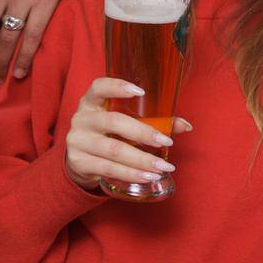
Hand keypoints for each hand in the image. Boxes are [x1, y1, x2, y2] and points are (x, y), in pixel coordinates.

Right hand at [63, 77, 191, 190]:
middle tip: (166, 142)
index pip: (99, 87)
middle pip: (114, 122)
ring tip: (163, 166)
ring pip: (114, 150)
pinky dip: (131, 174)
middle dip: (143, 133)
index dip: (117, 87)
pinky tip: (147, 176)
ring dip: (141, 160)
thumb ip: (152, 121)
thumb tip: (186, 125)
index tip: (141, 92)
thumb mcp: (122, 123)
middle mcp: (82, 118)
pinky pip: (108, 168)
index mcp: (91, 102)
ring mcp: (77, 141)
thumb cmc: (107, 136)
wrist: (79, 161)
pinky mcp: (78, 162)